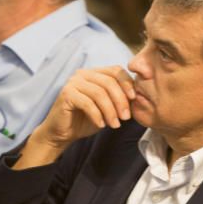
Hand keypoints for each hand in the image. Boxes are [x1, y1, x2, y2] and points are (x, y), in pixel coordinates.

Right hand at [15, 66, 134, 167]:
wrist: (62, 132)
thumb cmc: (86, 119)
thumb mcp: (108, 108)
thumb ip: (119, 99)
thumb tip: (139, 96)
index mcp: (95, 73)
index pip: (116, 70)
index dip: (128, 83)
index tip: (135, 99)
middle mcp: (83, 74)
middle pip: (109, 82)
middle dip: (121, 101)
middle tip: (126, 118)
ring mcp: (73, 82)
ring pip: (100, 93)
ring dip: (110, 111)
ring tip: (115, 125)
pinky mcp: (66, 94)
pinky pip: (87, 103)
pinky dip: (97, 115)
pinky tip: (101, 125)